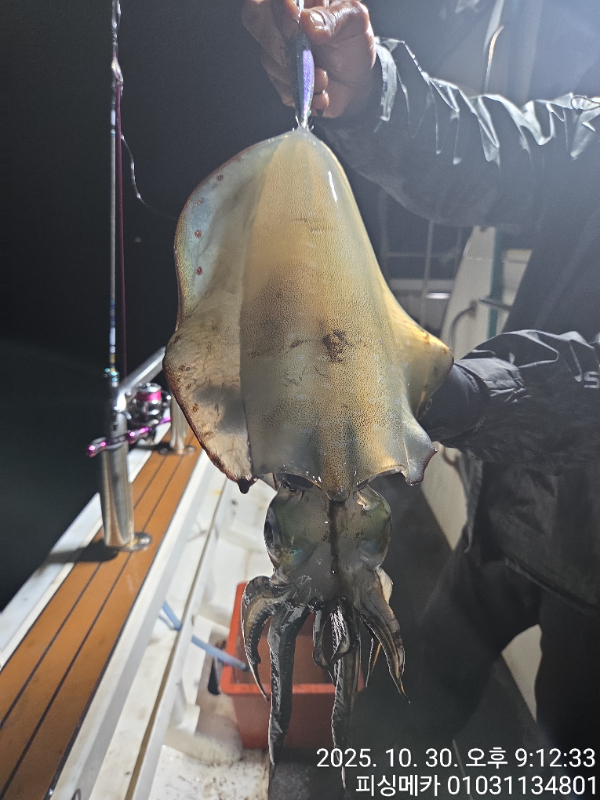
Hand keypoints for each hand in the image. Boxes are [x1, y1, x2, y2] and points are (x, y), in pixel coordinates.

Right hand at [242, 0, 377, 118]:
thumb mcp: (353, 19)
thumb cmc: (352, 39)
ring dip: (300, 75)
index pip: (263, 2)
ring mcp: (276, 54)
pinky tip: (322, 94)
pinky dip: (305, 95)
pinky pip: (284, 90)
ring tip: (324, 79)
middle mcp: (278, 25)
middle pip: (259, 27)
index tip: (297, 22)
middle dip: (284, 46)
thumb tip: (308, 24)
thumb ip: (332, 18)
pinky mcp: (282, 83)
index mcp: (293, 3)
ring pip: (271, 62)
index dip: (277, 12)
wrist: (358, 76)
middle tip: (310, 58)